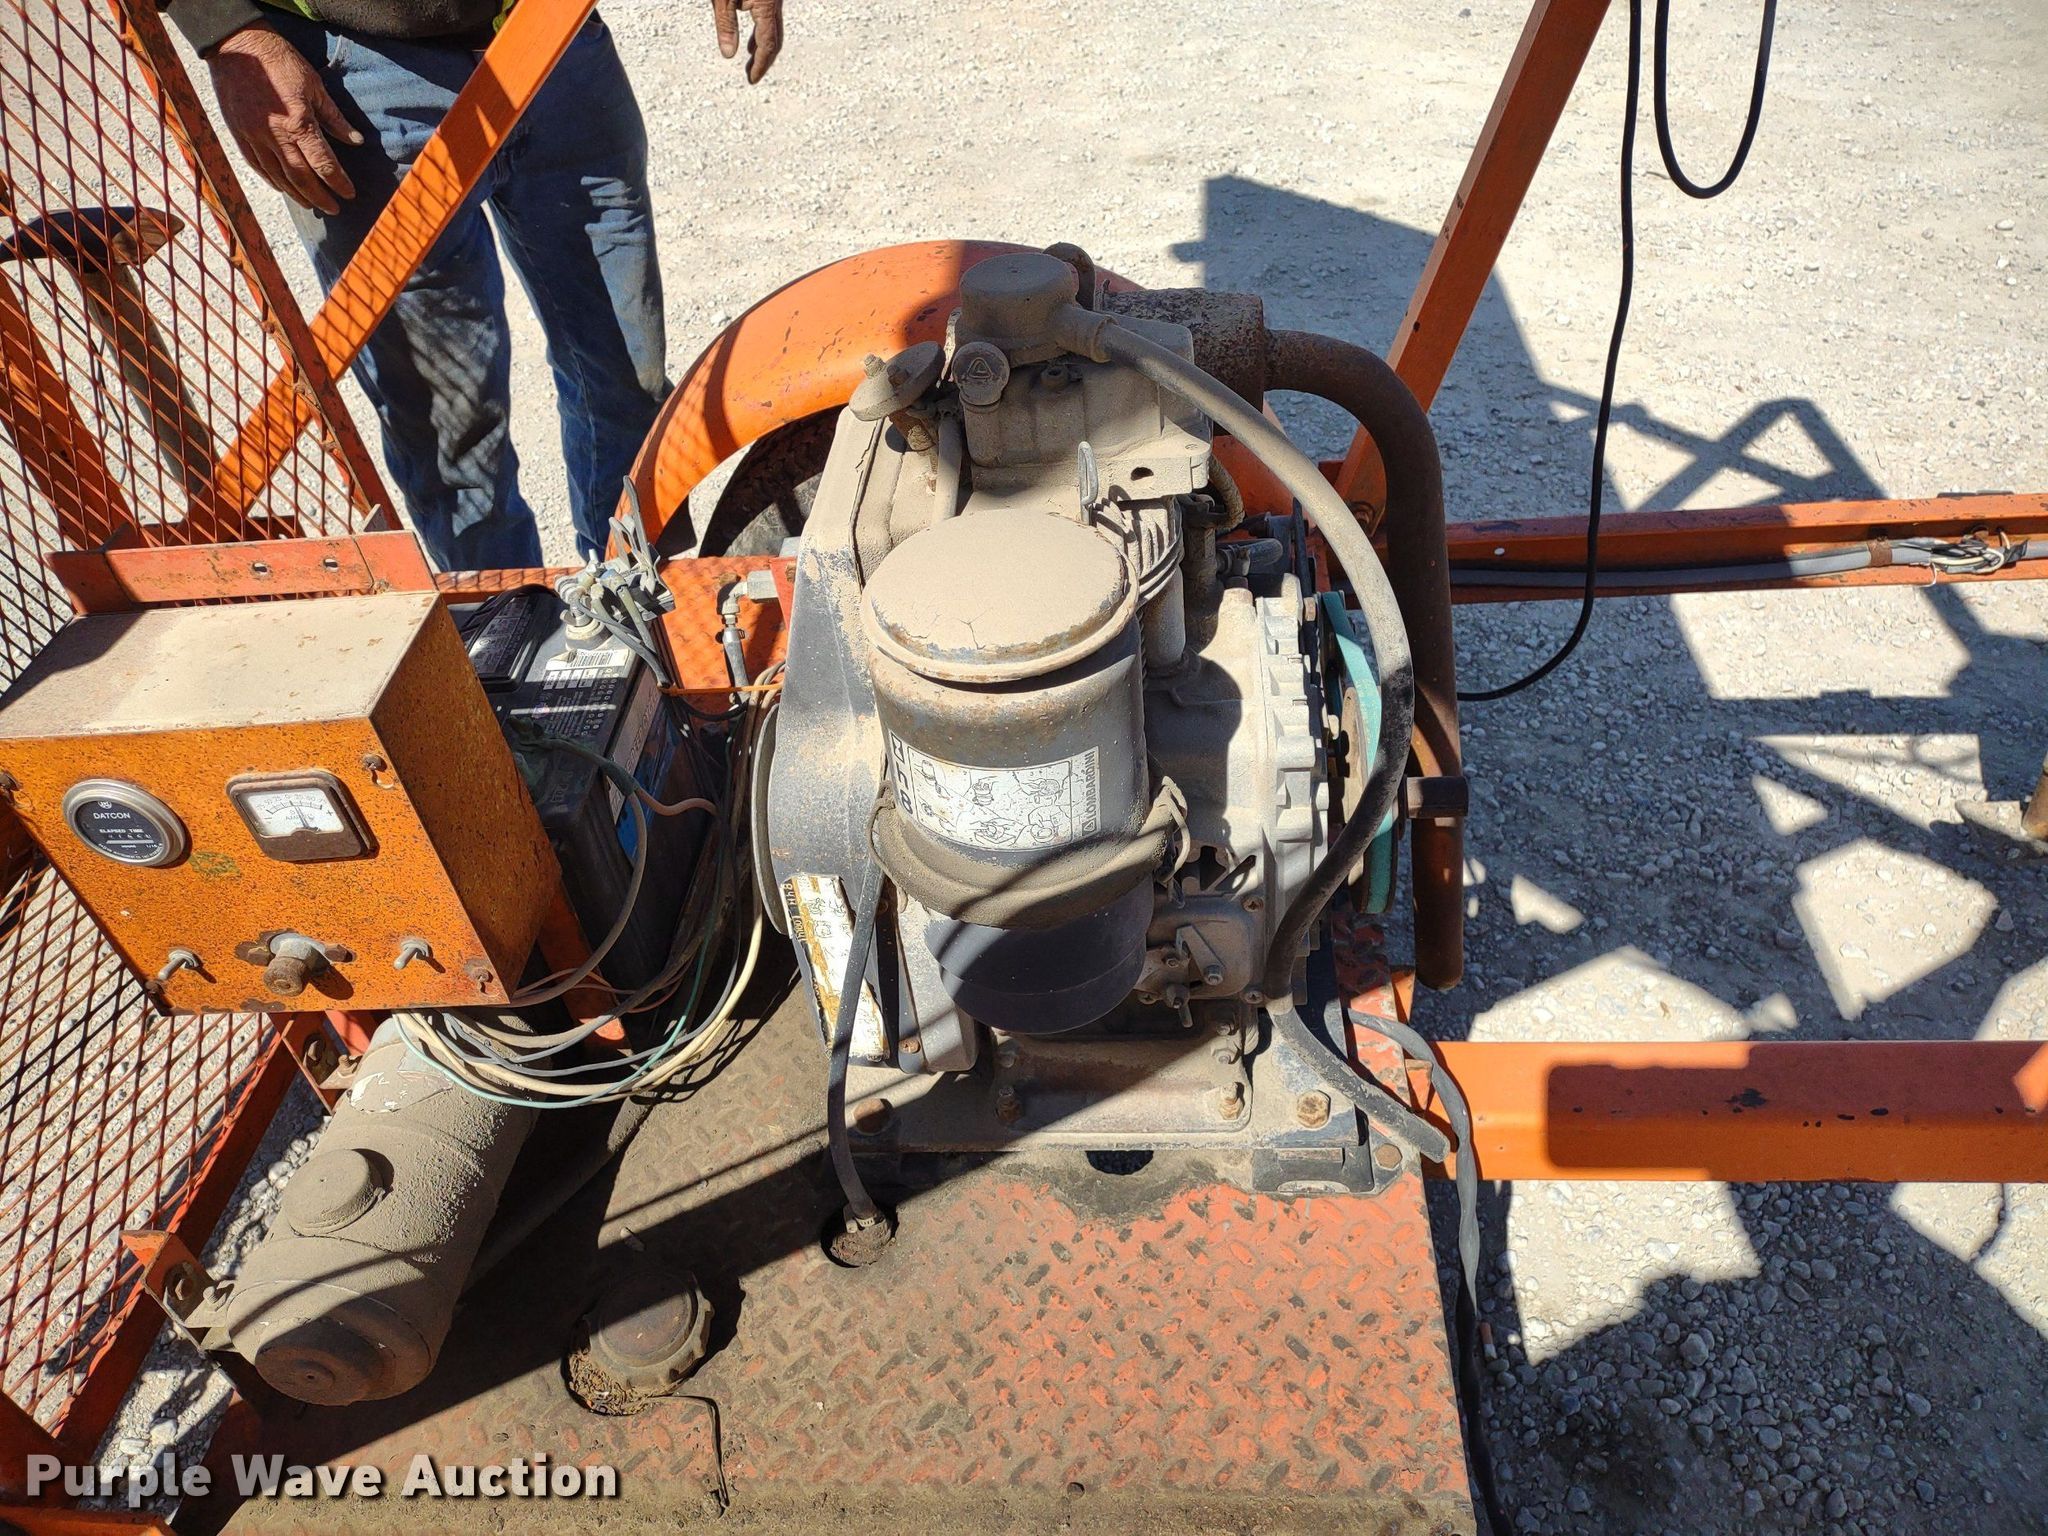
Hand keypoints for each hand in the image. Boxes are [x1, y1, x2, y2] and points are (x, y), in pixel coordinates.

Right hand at [206, 23, 361, 214]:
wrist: (238, 46)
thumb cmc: (280, 62)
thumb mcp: (315, 86)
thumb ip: (334, 118)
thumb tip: (356, 141)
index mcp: (299, 124)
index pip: (324, 164)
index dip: (339, 183)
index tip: (349, 194)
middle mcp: (276, 136)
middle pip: (301, 178)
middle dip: (319, 197)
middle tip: (333, 209)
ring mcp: (254, 137)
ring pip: (278, 176)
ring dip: (297, 194)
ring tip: (311, 204)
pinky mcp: (239, 133)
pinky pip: (257, 165)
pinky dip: (272, 180)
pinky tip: (282, 188)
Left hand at [710, 0, 782, 83]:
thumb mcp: (722, 0)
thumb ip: (726, 25)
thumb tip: (728, 53)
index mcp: (766, 7)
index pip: (767, 44)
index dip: (761, 64)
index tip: (753, 78)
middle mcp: (775, 3)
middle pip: (775, 40)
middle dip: (764, 60)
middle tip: (753, 75)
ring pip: (774, 30)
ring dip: (763, 48)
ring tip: (752, 61)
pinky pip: (770, 20)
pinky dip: (762, 33)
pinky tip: (752, 40)